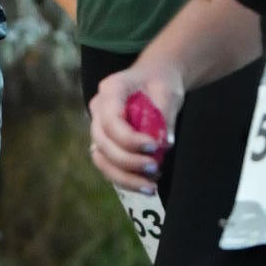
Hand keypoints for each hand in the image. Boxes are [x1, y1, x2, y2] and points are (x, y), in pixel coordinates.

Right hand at [87, 62, 185, 190]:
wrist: (155, 80)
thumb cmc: (161, 82)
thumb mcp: (168, 91)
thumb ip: (164, 116)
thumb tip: (165, 144)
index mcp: (111, 89)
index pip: (111, 120)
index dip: (129, 139)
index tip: (154, 147)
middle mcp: (98, 109)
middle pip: (103, 142)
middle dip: (128, 161)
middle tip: (155, 167)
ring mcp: (99, 128)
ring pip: (102, 159)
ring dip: (125, 177)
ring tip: (151, 186)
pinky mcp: (106, 144)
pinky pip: (109, 167)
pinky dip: (126, 180)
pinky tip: (147, 186)